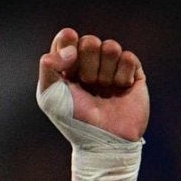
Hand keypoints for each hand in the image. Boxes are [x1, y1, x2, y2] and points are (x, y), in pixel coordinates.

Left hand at [37, 28, 147, 143]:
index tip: (69, 55)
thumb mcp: (50, 97)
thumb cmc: (74, 120)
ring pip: (111, 46)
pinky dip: (122, 73)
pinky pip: (129, 57)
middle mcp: (90, 66)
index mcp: (67, 69)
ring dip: (105, 69)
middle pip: (90, 41)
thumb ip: (48, 69)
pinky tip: (120, 89)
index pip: (67, 39)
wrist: (105, 141)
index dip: (68, 40)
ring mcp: (111, 69)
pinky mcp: (132, 75)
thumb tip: (64, 49)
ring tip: (103, 88)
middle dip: (87, 61)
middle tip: (87, 82)